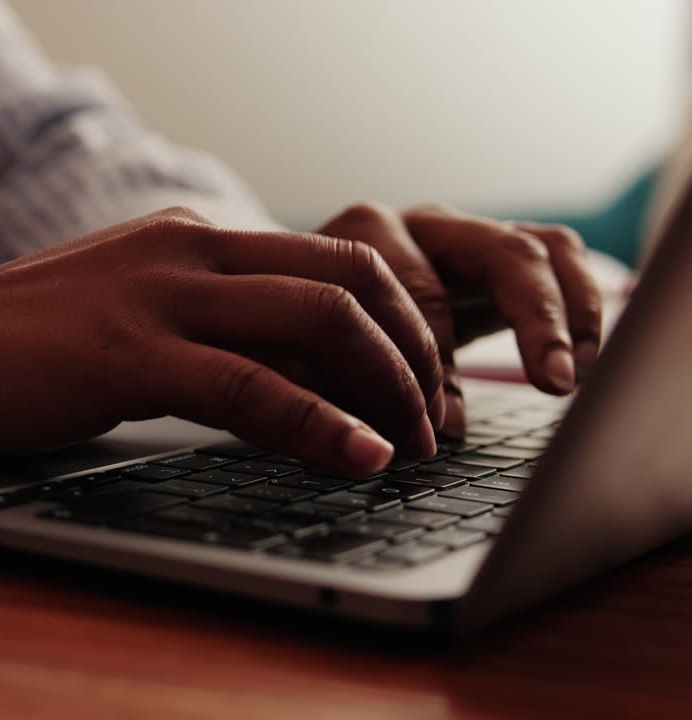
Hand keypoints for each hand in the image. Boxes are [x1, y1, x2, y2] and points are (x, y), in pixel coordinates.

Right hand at [0, 207, 445, 475]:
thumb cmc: (31, 345)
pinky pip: (249, 384)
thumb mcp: (140, 316)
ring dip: (386, 386)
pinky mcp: (128, 355)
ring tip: (414, 447)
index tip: (421, 385)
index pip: (335, 261)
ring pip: (318, 321)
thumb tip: (300, 380)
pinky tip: (357, 457)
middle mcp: (191, 251)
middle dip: (413, 352)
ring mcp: (160, 297)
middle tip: (435, 419)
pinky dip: (318, 422)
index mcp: (197, 239)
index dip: (401, 324)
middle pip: (349, 281)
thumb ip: (216, 330)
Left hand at [314, 203, 601, 436]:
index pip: (416, 289)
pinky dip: (580, 305)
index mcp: (361, 237)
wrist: (297, 303)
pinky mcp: (500, 255)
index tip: (440, 424)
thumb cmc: (298, 339)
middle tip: (550, 383)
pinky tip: (582, 361)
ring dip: (566, 312)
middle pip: (497, 251)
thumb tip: (419, 433)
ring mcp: (464, 234)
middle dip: (531, 320)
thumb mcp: (301, 363)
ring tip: (572, 374)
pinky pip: (558, 260)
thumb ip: (344, 391)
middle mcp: (420, 225)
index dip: (433, 360)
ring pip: (539, 250)